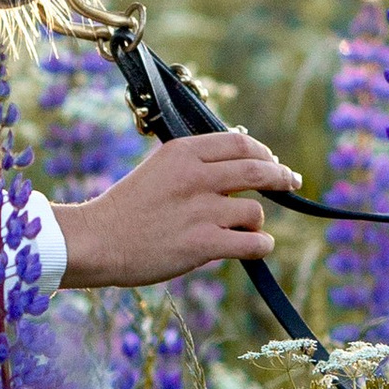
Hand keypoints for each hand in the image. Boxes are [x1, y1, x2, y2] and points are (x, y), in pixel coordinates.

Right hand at [52, 130, 296, 289]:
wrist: (97, 241)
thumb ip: (194, 164)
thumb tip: (238, 163)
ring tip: (244, 230)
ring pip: (255, 211)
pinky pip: (253, 242)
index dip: (263, 152)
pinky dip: (261, 245)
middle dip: (281, 176)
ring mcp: (201, 211)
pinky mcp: (204, 244)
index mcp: (182, 152)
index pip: (239, 142)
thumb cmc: (126, 209)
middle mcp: (196, 177)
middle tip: (291, 182)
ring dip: (256, 221)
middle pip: (258, 169)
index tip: (273, 160)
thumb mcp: (158, 170)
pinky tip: (257, 246)